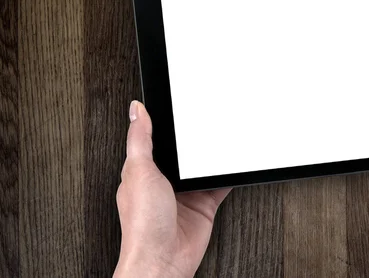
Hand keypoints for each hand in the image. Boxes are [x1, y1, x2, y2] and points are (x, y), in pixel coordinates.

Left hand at [114, 101, 230, 277]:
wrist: (163, 261)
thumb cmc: (142, 225)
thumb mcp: (139, 171)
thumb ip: (140, 139)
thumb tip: (136, 110)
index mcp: (143, 171)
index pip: (155, 140)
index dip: (164, 124)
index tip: (176, 106)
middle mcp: (164, 182)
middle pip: (182, 153)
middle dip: (193, 140)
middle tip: (206, 120)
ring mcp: (185, 194)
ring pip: (202, 167)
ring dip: (211, 157)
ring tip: (222, 138)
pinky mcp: (204, 205)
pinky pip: (219, 185)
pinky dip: (228, 176)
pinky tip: (232, 166)